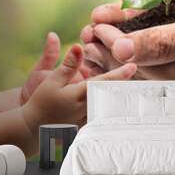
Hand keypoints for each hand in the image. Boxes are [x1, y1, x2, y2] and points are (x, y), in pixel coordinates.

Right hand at [22, 44, 136, 133]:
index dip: (119, 74)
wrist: (33, 128)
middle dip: (127, 88)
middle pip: (112, 96)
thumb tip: (78, 46)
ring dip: (121, 98)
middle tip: (142, 81)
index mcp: (78, 94)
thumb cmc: (40, 103)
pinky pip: (102, 116)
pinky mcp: (86, 126)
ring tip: (134, 92)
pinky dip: (111, 109)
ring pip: (109, 107)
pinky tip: (119, 106)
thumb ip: (68, 64)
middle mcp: (86, 108)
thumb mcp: (51, 80)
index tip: (133, 67)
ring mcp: (87, 119)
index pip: (103, 82)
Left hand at [82, 0, 174, 96]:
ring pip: (147, 72)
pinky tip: (134, 49)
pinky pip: (163, 69)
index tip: (93, 30)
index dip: (109, 46)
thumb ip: (162, 43)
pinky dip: (143, 57)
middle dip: (109, 54)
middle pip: (136, 73)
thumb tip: (123, 49)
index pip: (134, 67)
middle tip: (87, 38)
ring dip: (122, 56)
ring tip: (100, 42)